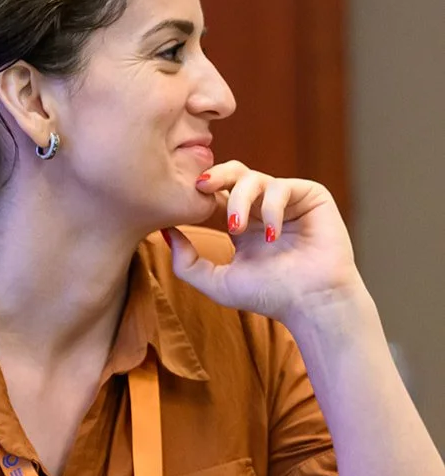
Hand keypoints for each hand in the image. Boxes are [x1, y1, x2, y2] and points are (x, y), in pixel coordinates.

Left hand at [166, 160, 360, 326]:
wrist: (310, 302)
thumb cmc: (269, 296)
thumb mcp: (217, 282)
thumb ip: (187, 262)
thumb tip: (164, 232)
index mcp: (242, 223)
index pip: (217, 194)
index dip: (200, 193)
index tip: (183, 199)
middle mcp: (263, 207)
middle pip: (234, 173)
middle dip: (215, 176)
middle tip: (200, 187)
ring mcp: (287, 200)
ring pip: (254, 178)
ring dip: (239, 200)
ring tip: (236, 228)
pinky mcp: (311, 195)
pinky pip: (281, 187)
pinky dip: (270, 208)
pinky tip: (271, 234)